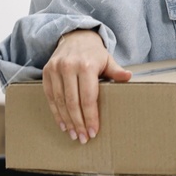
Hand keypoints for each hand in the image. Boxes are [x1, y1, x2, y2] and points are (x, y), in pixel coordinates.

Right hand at [43, 28, 130, 143]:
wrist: (75, 37)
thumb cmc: (95, 53)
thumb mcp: (108, 60)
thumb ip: (116, 71)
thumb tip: (128, 77)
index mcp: (86, 65)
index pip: (88, 97)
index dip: (90, 117)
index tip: (93, 131)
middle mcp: (68, 67)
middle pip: (72, 102)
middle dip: (78, 123)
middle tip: (83, 138)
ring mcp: (55, 69)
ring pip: (59, 101)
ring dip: (66, 120)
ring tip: (74, 134)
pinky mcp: (46, 72)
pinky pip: (49, 96)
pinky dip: (55, 112)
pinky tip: (63, 123)